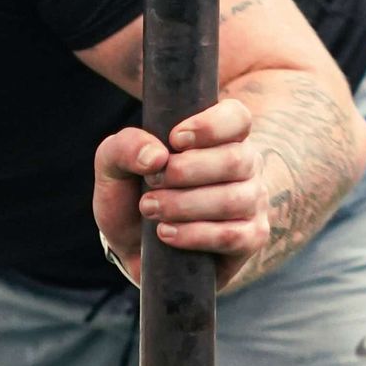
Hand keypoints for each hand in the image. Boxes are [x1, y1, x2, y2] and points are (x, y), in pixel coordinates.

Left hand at [92, 96, 269, 285]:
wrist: (132, 247)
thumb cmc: (131, 196)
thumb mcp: (113, 166)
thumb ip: (125, 147)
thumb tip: (156, 156)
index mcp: (220, 137)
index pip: (237, 117)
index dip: (210, 126)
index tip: (175, 139)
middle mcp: (244, 165)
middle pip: (235, 160)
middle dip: (185, 172)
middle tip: (151, 182)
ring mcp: (252, 202)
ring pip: (233, 200)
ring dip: (183, 205)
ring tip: (150, 209)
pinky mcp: (251, 237)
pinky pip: (233, 236)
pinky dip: (194, 235)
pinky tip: (166, 233)